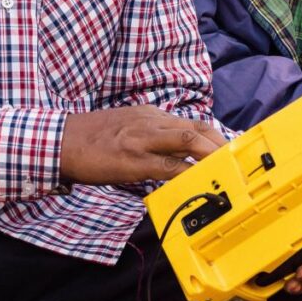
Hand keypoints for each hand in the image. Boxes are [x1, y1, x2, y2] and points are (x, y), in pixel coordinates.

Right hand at [60, 105, 225, 184]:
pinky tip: (199, 185)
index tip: (232, 153)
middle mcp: (152, 122)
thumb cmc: (94, 138)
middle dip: (222, 147)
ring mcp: (144, 140)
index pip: (194, 123)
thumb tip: (176, 154)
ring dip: (212, 159)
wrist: (62, 141)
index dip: (217, 138)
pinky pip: (168, 168)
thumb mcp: (128, 126)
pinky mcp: (134, 161)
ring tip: (229, 174)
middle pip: (198, 130)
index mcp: (152, 115)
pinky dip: (188, 176)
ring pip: (188, 143)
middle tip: (240, 165)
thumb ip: (153, 135)